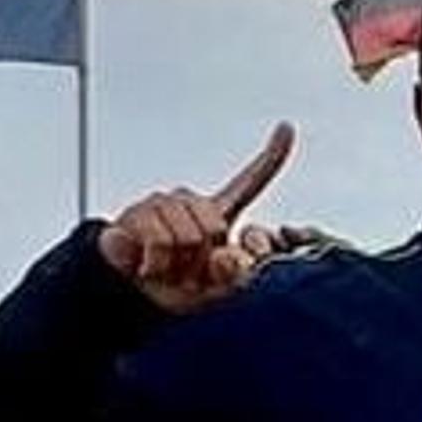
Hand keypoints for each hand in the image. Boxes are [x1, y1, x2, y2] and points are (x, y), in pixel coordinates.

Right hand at [98, 125, 296, 315]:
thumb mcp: (216, 288)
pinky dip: (156, 265)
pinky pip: (157, 242)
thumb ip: (231, 274)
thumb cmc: (179, 287)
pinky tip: (148, 264)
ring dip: (177, 265)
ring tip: (167, 267)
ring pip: (185, 238)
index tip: (287, 128)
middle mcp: (189, 200)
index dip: (271, 157)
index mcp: (216, 214)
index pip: (249, 182)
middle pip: (214, 228)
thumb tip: (225, 256)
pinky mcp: (134, 214)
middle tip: (187, 269)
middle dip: (202, 260)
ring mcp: (160, 203)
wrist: (137, 293)